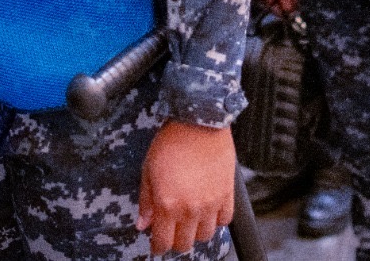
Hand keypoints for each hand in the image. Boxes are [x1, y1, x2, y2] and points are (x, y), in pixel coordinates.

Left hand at [137, 122, 235, 254]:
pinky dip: (216, 221)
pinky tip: (208, 210)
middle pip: (184, 244)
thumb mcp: (149, 170)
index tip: (157, 243)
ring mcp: (210, 204)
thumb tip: (142, 224)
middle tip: (172, 229)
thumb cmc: (173, 141)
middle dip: (176, 241)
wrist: (200, 122)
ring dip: (196, 231)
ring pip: (205, 236)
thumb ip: (146, 201)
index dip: (158, 246)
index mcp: (168, 204)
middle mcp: (190, 209)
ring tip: (190, 219)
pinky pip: (225, 221)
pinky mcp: (227, 195)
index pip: (163, 242)